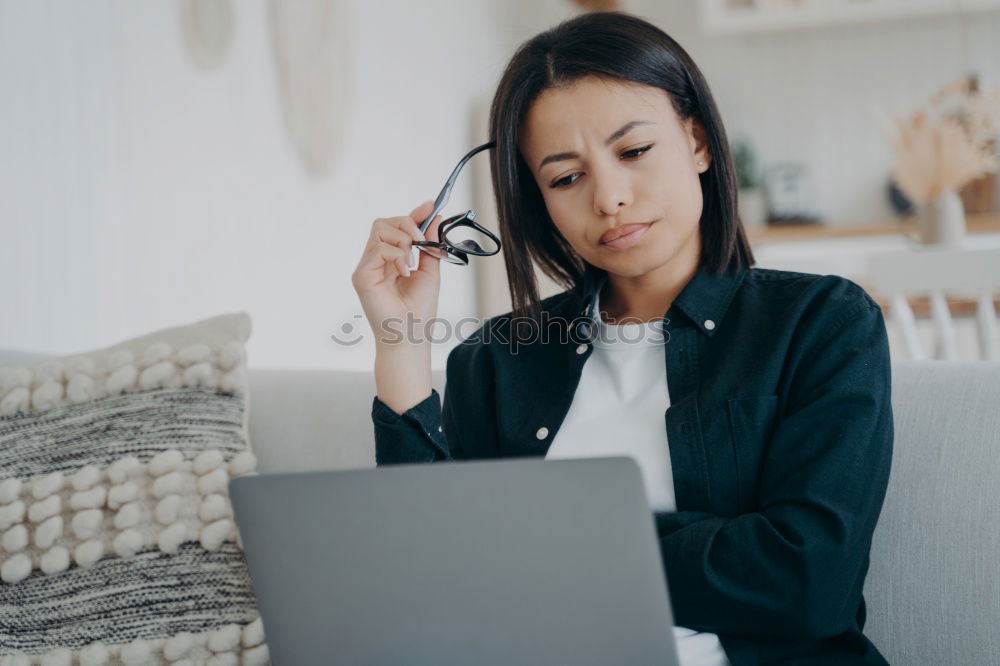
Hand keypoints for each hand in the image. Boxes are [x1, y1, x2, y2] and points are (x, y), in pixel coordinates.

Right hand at [351, 200, 443, 347]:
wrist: (411, 336)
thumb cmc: (418, 311)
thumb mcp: (430, 271)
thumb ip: (431, 244)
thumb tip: (435, 217)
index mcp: (391, 259)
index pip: (396, 227)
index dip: (412, 215)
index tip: (430, 207)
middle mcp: (375, 261)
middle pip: (383, 222)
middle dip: (407, 224)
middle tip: (421, 242)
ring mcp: (366, 267)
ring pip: (380, 230)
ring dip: (403, 240)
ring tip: (411, 262)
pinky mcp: (362, 276)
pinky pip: (378, 249)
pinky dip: (396, 255)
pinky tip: (404, 271)